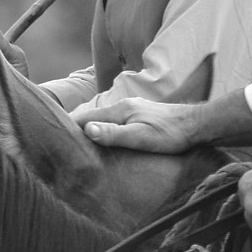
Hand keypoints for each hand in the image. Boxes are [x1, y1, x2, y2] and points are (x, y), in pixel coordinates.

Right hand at [72, 96, 200, 155]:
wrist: (197, 125)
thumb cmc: (170, 133)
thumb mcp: (140, 137)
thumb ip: (113, 133)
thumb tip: (87, 130)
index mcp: (119, 109)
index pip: (84, 117)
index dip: (68, 128)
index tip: (54, 139)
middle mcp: (123, 106)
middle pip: (91, 117)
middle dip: (76, 129)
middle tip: (62, 145)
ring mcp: (132, 109)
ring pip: (102, 119)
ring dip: (90, 130)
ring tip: (78, 145)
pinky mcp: (139, 115)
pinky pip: (113, 122)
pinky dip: (103, 130)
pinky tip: (104, 140)